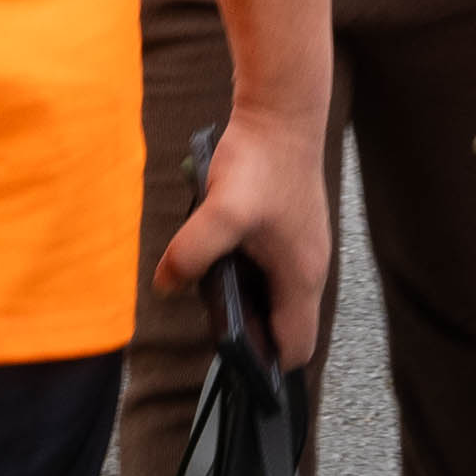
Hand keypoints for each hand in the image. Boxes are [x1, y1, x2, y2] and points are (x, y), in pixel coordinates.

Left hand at [155, 97, 338, 366]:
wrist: (281, 113)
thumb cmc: (261, 161)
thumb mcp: (220, 211)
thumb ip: (192, 253)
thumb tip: (166, 286)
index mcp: (302, 277)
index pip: (295, 347)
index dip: (266, 362)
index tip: (232, 360)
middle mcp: (309, 268)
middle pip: (284, 326)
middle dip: (250, 331)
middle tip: (212, 320)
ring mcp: (301, 248)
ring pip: (276, 297)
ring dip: (247, 301)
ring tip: (212, 287)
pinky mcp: (289, 229)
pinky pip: (271, 270)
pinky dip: (248, 274)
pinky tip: (220, 254)